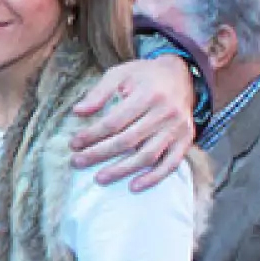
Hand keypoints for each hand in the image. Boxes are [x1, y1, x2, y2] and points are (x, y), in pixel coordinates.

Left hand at [70, 55, 194, 190]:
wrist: (181, 75)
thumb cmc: (144, 76)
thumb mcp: (120, 74)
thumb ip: (99, 92)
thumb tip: (77, 112)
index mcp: (148, 95)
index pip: (115, 121)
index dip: (92, 134)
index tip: (73, 144)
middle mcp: (166, 113)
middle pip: (128, 140)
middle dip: (99, 154)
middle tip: (77, 162)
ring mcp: (178, 129)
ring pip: (147, 156)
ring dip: (122, 170)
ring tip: (99, 178)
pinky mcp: (185, 140)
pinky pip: (171, 164)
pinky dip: (153, 178)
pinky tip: (134, 186)